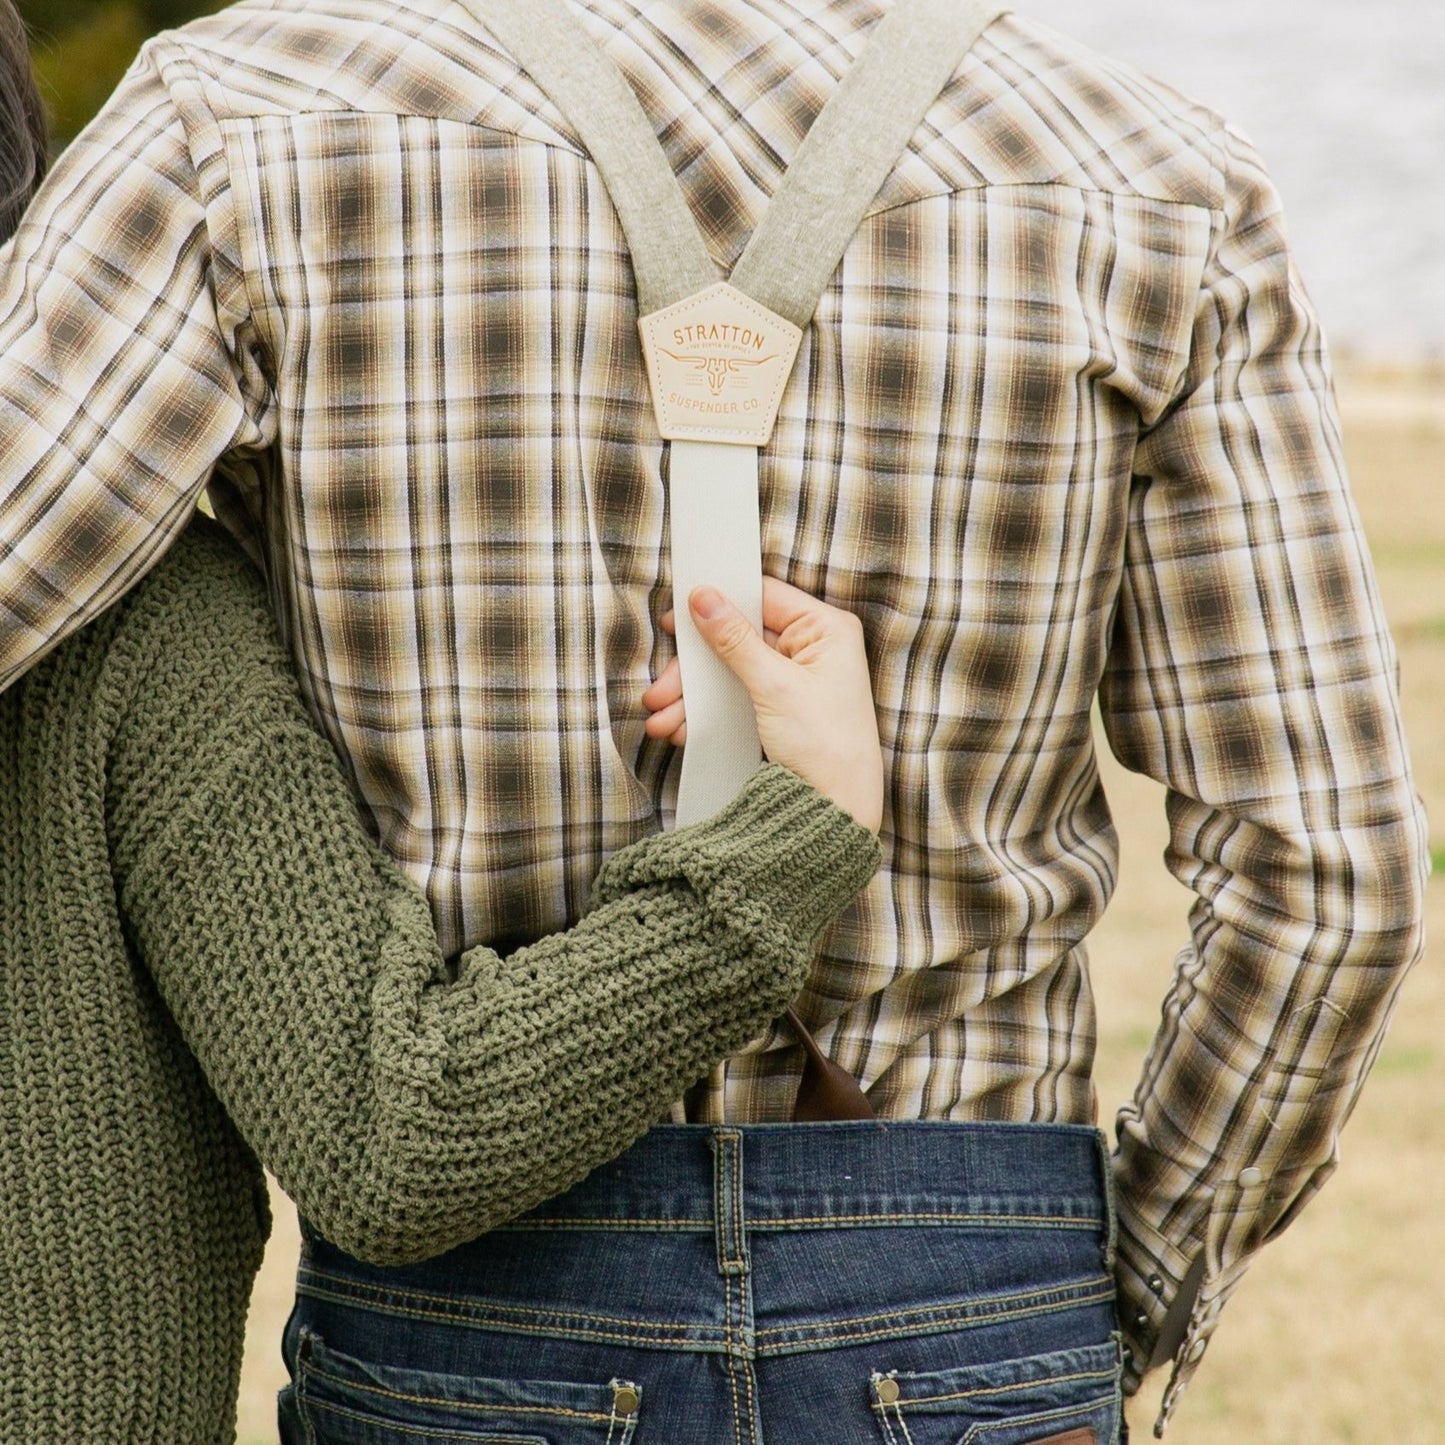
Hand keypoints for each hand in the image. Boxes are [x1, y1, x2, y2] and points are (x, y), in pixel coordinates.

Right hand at [643, 579, 883, 833]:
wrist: (839, 810)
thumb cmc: (827, 746)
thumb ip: (736, 639)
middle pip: (739, 637)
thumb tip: (704, 598)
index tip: (677, 619)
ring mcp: (796, 678)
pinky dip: (709, 712)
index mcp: (826, 629)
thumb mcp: (775, 686)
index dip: (719, 602)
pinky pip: (737, 696)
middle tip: (663, 688)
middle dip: (696, 668)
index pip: (764, 597)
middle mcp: (813, 648)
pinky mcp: (781, 706)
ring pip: (731, 671)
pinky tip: (683, 728)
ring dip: (694, 695)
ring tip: (663, 718)